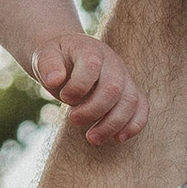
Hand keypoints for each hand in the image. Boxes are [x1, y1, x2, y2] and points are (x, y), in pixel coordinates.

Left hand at [34, 30, 149, 144]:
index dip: (77, 87)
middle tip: (73, 119)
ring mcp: (125, 76)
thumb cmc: (57, 59)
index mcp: (91, 49)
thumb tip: (54, 80)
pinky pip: (142, 107)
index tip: (64, 97)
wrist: (70, 56)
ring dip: (112, 124)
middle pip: (113, 88)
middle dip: (93, 110)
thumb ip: (47, 64)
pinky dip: (134, 125)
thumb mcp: (45, 56)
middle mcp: (112, 62)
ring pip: (130, 101)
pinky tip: (118, 138)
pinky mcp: (131, 91)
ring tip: (92, 138)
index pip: (92, 66)